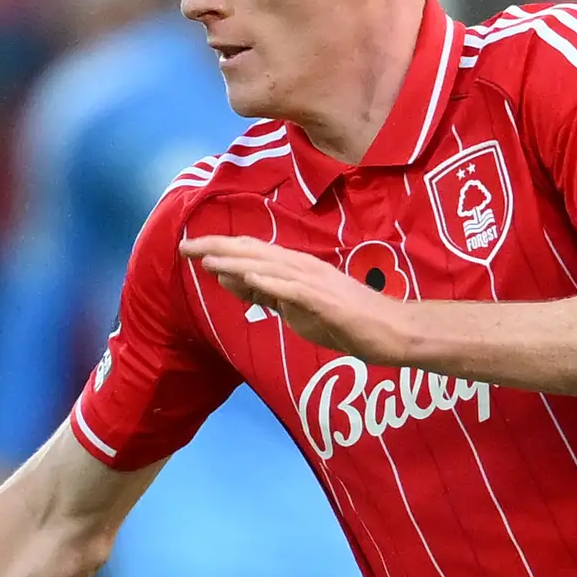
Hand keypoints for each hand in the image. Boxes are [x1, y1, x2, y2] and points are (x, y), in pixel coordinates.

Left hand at [180, 235, 417, 364]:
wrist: (392, 331)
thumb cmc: (350, 323)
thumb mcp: (301, 310)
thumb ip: (272, 296)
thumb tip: (238, 283)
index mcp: (297, 268)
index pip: (253, 253)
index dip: (221, 249)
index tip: (191, 249)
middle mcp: (303, 268)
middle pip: (254, 252)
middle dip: (218, 248)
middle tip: (185, 246)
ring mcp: (315, 282)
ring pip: (269, 266)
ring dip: (237, 261)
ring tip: (206, 257)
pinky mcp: (326, 301)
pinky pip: (294, 290)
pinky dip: (270, 282)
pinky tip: (248, 278)